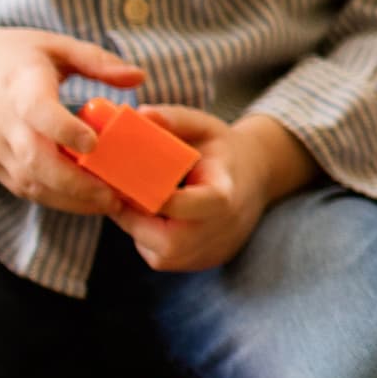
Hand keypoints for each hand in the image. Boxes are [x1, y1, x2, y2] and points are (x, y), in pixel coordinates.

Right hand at [0, 26, 148, 217]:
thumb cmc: (9, 55)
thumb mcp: (53, 45)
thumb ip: (97, 60)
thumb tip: (140, 76)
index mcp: (19, 84)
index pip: (36, 111)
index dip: (63, 130)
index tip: (94, 144)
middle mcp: (1, 120)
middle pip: (33, 160)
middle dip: (75, 183)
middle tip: (114, 195)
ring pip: (27, 182)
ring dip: (68, 198)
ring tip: (107, 203)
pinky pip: (21, 187)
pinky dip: (52, 198)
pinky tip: (82, 200)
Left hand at [119, 111, 310, 274]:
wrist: (257, 176)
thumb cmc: (222, 150)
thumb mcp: (202, 126)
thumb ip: (172, 119)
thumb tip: (140, 115)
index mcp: (225, 193)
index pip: (183, 206)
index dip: (148, 198)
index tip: (123, 181)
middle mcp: (223, 229)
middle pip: (168, 242)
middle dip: (136, 220)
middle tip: (119, 195)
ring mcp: (215, 250)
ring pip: (160, 255)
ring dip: (140, 231)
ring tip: (139, 202)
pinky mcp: (206, 262)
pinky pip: (164, 259)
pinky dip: (150, 240)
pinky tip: (155, 217)